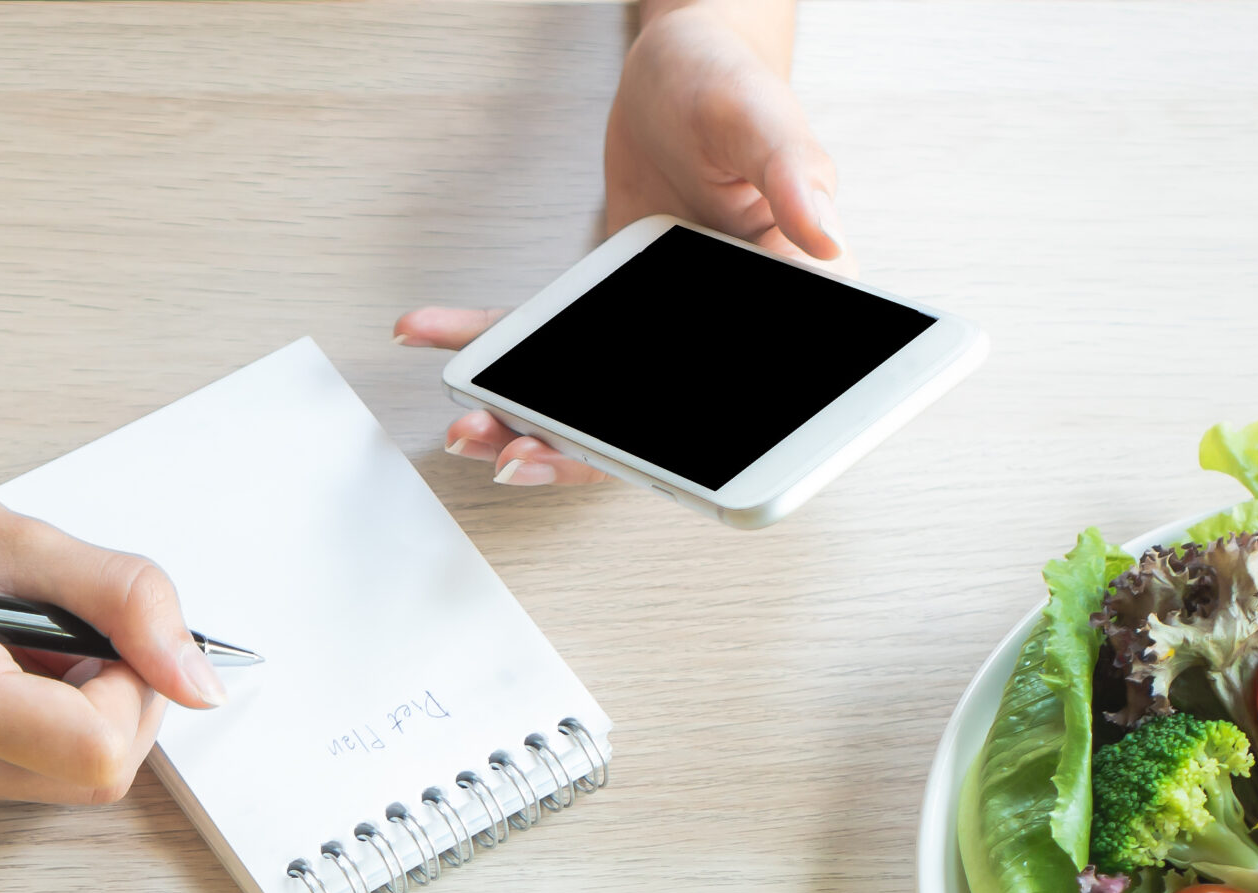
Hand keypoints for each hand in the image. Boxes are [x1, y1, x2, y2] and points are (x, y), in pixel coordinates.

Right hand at [0, 436, 224, 811]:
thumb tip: (199, 681)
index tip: (114, 628)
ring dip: (77, 708)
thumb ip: (124, 602)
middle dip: (112, 699)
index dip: (136, 689)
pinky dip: (39, 719)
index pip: (100, 752)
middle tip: (66, 620)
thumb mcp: (18, 539)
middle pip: (92, 777)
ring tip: (16, 633)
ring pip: (65, 781)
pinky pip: (24, 772)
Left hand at [397, 0, 841, 486]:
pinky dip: (483, 338)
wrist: (677, 70)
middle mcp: (717, 333)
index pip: (747, 403)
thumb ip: (795, 173)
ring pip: (590, 401)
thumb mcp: (764, 117)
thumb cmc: (729, 85)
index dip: (689, 452)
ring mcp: (656, 329)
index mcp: (781, 304)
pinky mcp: (607, 310)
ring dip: (523, 419)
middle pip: (652, 423)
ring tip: (468, 426)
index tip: (620, 457)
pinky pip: (544, 339)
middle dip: (575, 449)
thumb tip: (828, 238)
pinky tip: (430, 334)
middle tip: (512, 453)